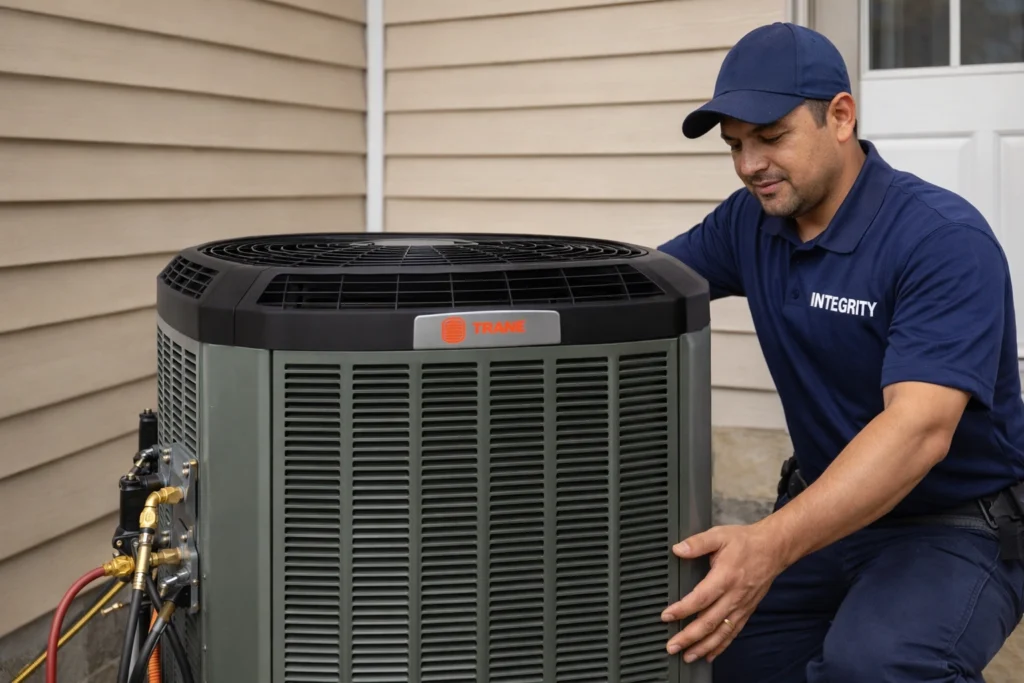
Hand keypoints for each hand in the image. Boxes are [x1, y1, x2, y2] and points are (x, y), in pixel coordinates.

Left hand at [661, 522, 786, 663]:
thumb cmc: (746, 542)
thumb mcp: (719, 535)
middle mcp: (734, 596)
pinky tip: (709, 654)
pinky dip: (721, 646)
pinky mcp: (747, 611)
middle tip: (672, 646)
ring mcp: (742, 606)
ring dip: (704, 646)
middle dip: (689, 637)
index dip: (683, 609)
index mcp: (725, 577)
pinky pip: (733, 632)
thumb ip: (697, 543)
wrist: (774, 549)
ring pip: (722, 632)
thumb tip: (678, 549)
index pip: (701, 598)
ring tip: (687, 656)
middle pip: (710, 621)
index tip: (667, 616)